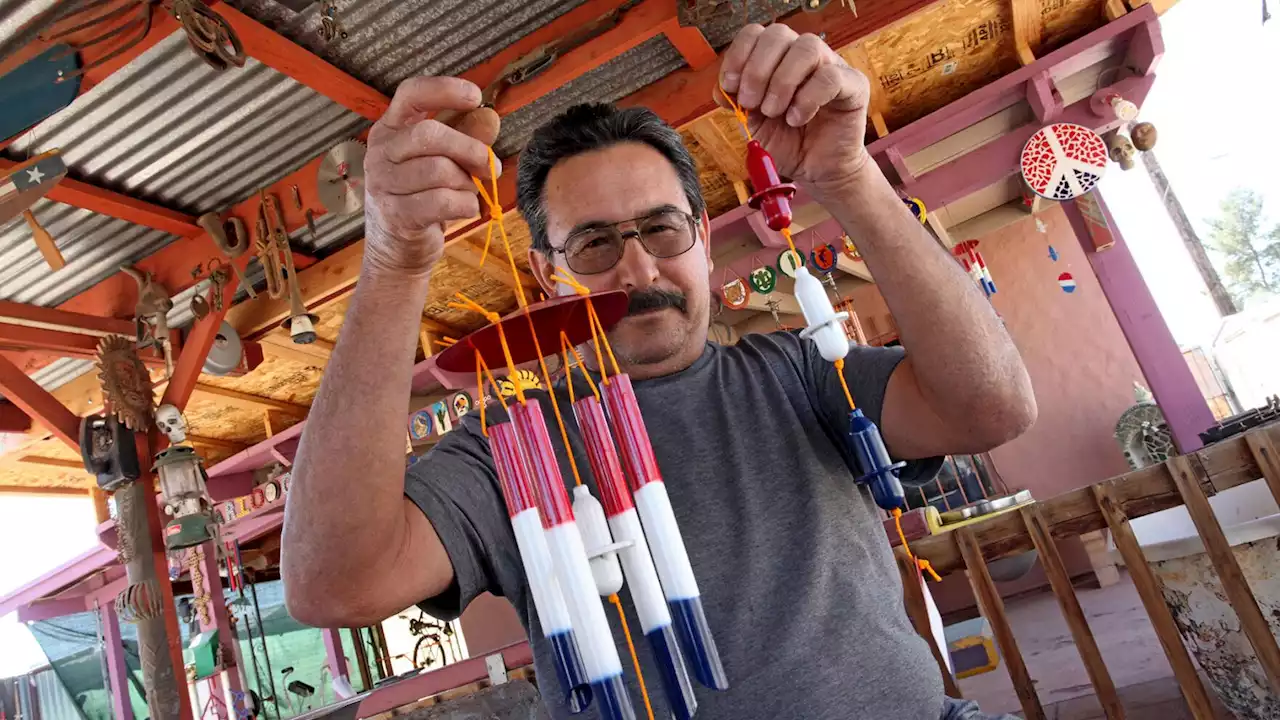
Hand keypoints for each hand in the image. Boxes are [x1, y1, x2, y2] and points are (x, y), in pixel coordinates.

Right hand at [363, 77, 500, 276]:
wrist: (397, 248)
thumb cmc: (423, 196)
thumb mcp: (445, 160)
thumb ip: (466, 135)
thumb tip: (490, 116)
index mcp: (390, 129)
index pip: (411, 94)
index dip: (444, 90)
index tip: (475, 96)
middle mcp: (380, 152)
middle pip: (429, 135)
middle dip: (469, 148)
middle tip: (491, 165)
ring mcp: (383, 184)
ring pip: (440, 171)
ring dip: (467, 183)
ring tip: (469, 192)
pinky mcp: (396, 214)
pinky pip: (444, 201)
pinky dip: (466, 205)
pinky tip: (466, 208)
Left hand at [717, 24, 871, 194]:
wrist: (815, 170)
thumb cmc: (787, 142)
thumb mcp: (752, 123)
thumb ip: (736, 102)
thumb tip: (720, 87)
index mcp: (777, 58)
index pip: (756, 34)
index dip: (739, 55)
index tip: (730, 85)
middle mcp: (803, 55)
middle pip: (778, 34)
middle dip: (757, 70)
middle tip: (751, 102)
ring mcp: (831, 65)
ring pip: (807, 48)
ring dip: (782, 82)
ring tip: (774, 111)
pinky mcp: (853, 85)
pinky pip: (830, 77)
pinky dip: (806, 99)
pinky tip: (797, 118)